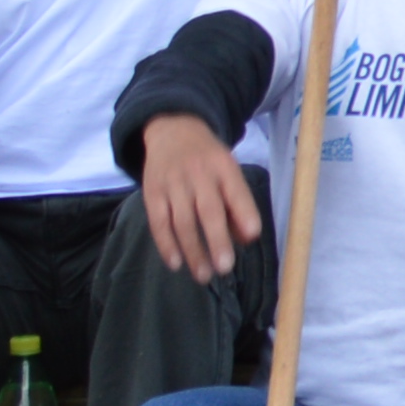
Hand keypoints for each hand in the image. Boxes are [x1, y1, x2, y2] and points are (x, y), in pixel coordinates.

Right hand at [138, 111, 262, 281]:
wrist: (172, 130)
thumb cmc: (208, 160)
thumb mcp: (229, 171)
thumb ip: (238, 203)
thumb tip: (247, 237)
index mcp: (223, 167)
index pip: (236, 191)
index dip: (244, 212)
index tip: (252, 236)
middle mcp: (198, 174)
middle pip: (208, 210)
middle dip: (217, 240)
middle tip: (225, 267)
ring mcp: (172, 183)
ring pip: (182, 221)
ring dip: (193, 251)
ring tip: (204, 275)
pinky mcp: (152, 192)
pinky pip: (158, 222)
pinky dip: (166, 245)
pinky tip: (175, 264)